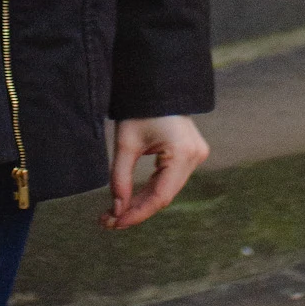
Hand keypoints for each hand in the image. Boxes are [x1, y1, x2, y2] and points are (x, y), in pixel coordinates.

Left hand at [102, 114, 209, 230]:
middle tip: (108, 220)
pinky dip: (151, 189)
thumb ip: (120, 178)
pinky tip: (132, 199)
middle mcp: (195, 156)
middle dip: (136, 209)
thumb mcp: (126, 143)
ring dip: (142, 202)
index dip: (137, 214)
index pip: (160, 196)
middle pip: (164, 195)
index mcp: (182, 153)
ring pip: (167, 189)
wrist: (156, 83)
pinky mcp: (190, 152)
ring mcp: (196, 154)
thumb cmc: (140, 108)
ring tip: (115, 212)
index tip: (113, 223)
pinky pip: (170, 178)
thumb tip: (117, 210)